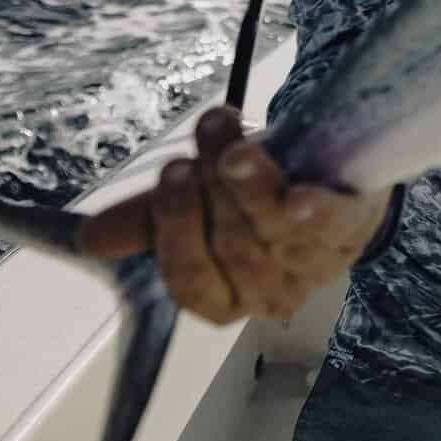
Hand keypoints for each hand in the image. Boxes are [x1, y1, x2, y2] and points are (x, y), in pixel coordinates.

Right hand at [78, 105, 396, 325]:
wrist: (337, 174)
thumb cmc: (256, 195)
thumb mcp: (199, 202)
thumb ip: (150, 219)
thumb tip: (88, 239)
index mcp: (225, 297)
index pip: (190, 280)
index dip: (176, 230)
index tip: (171, 173)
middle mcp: (269, 291)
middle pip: (230, 247)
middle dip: (211, 191)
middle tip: (200, 143)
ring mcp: (314, 265)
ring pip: (272, 229)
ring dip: (248, 181)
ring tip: (229, 143)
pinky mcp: (351, 232)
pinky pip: (329, 225)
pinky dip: (312, 210)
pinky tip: (298, 194)